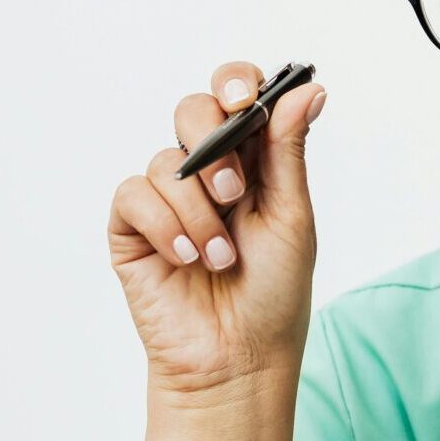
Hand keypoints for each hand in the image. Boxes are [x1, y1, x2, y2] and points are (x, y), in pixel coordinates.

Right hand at [107, 61, 326, 399]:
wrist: (239, 358)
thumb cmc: (273, 293)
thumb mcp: (291, 216)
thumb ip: (288, 150)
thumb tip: (307, 89)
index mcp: (252, 162)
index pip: (236, 97)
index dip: (235, 82)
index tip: (244, 95)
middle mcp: (207, 173)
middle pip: (192, 111)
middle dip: (214, 145)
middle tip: (236, 193)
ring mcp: (167, 199)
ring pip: (166, 160)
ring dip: (199, 211)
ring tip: (221, 257)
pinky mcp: (132, 229)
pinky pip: (134, 195)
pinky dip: (164, 225)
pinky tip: (186, 259)